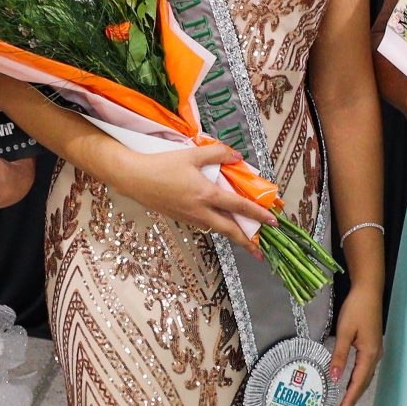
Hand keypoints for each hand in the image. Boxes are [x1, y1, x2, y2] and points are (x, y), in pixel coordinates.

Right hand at [97, 139, 268, 244]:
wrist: (133, 178)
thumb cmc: (161, 165)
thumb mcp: (192, 154)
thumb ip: (217, 153)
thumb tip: (237, 156)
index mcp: (206, 195)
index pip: (239, 207)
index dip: (258, 215)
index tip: (273, 221)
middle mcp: (200, 211)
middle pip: (230, 231)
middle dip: (247, 243)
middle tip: (260, 252)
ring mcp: (189, 217)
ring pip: (217, 229)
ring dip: (232, 234)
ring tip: (245, 238)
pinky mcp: (180, 218)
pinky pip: (204, 224)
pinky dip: (216, 225)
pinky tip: (219, 220)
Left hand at [328, 279, 383, 405]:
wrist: (368, 291)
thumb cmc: (356, 309)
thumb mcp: (345, 332)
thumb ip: (339, 356)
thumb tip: (335, 378)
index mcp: (369, 354)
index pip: (357, 383)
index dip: (348, 400)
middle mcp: (375, 356)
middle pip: (363, 384)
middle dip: (352, 400)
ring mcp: (375, 351)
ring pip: (365, 377)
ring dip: (355, 391)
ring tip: (344, 405)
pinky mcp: (372, 346)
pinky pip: (365, 369)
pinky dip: (357, 380)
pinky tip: (350, 383)